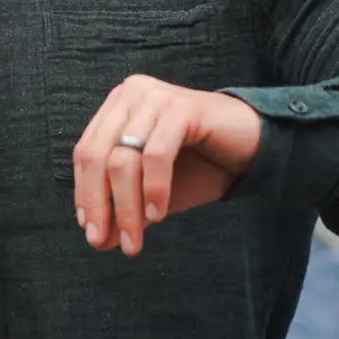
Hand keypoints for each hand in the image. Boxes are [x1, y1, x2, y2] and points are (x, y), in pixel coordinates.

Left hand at [72, 75, 261, 254]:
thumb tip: (99, 240)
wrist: (254, 149)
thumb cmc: (200, 166)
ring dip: (126, 206)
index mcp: (118, 107)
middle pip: (98, 154)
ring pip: (124, 158)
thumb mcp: (154, 194)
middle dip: (100, 203)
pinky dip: (154, 189)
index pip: (86, 152)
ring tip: (133, 241)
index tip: (90, 231)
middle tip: (104, 243)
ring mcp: (156, 97)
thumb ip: (125, 209)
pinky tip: (157, 215)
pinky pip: (157, 154)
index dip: (84, 192)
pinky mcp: (183, 107)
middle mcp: (132, 94)